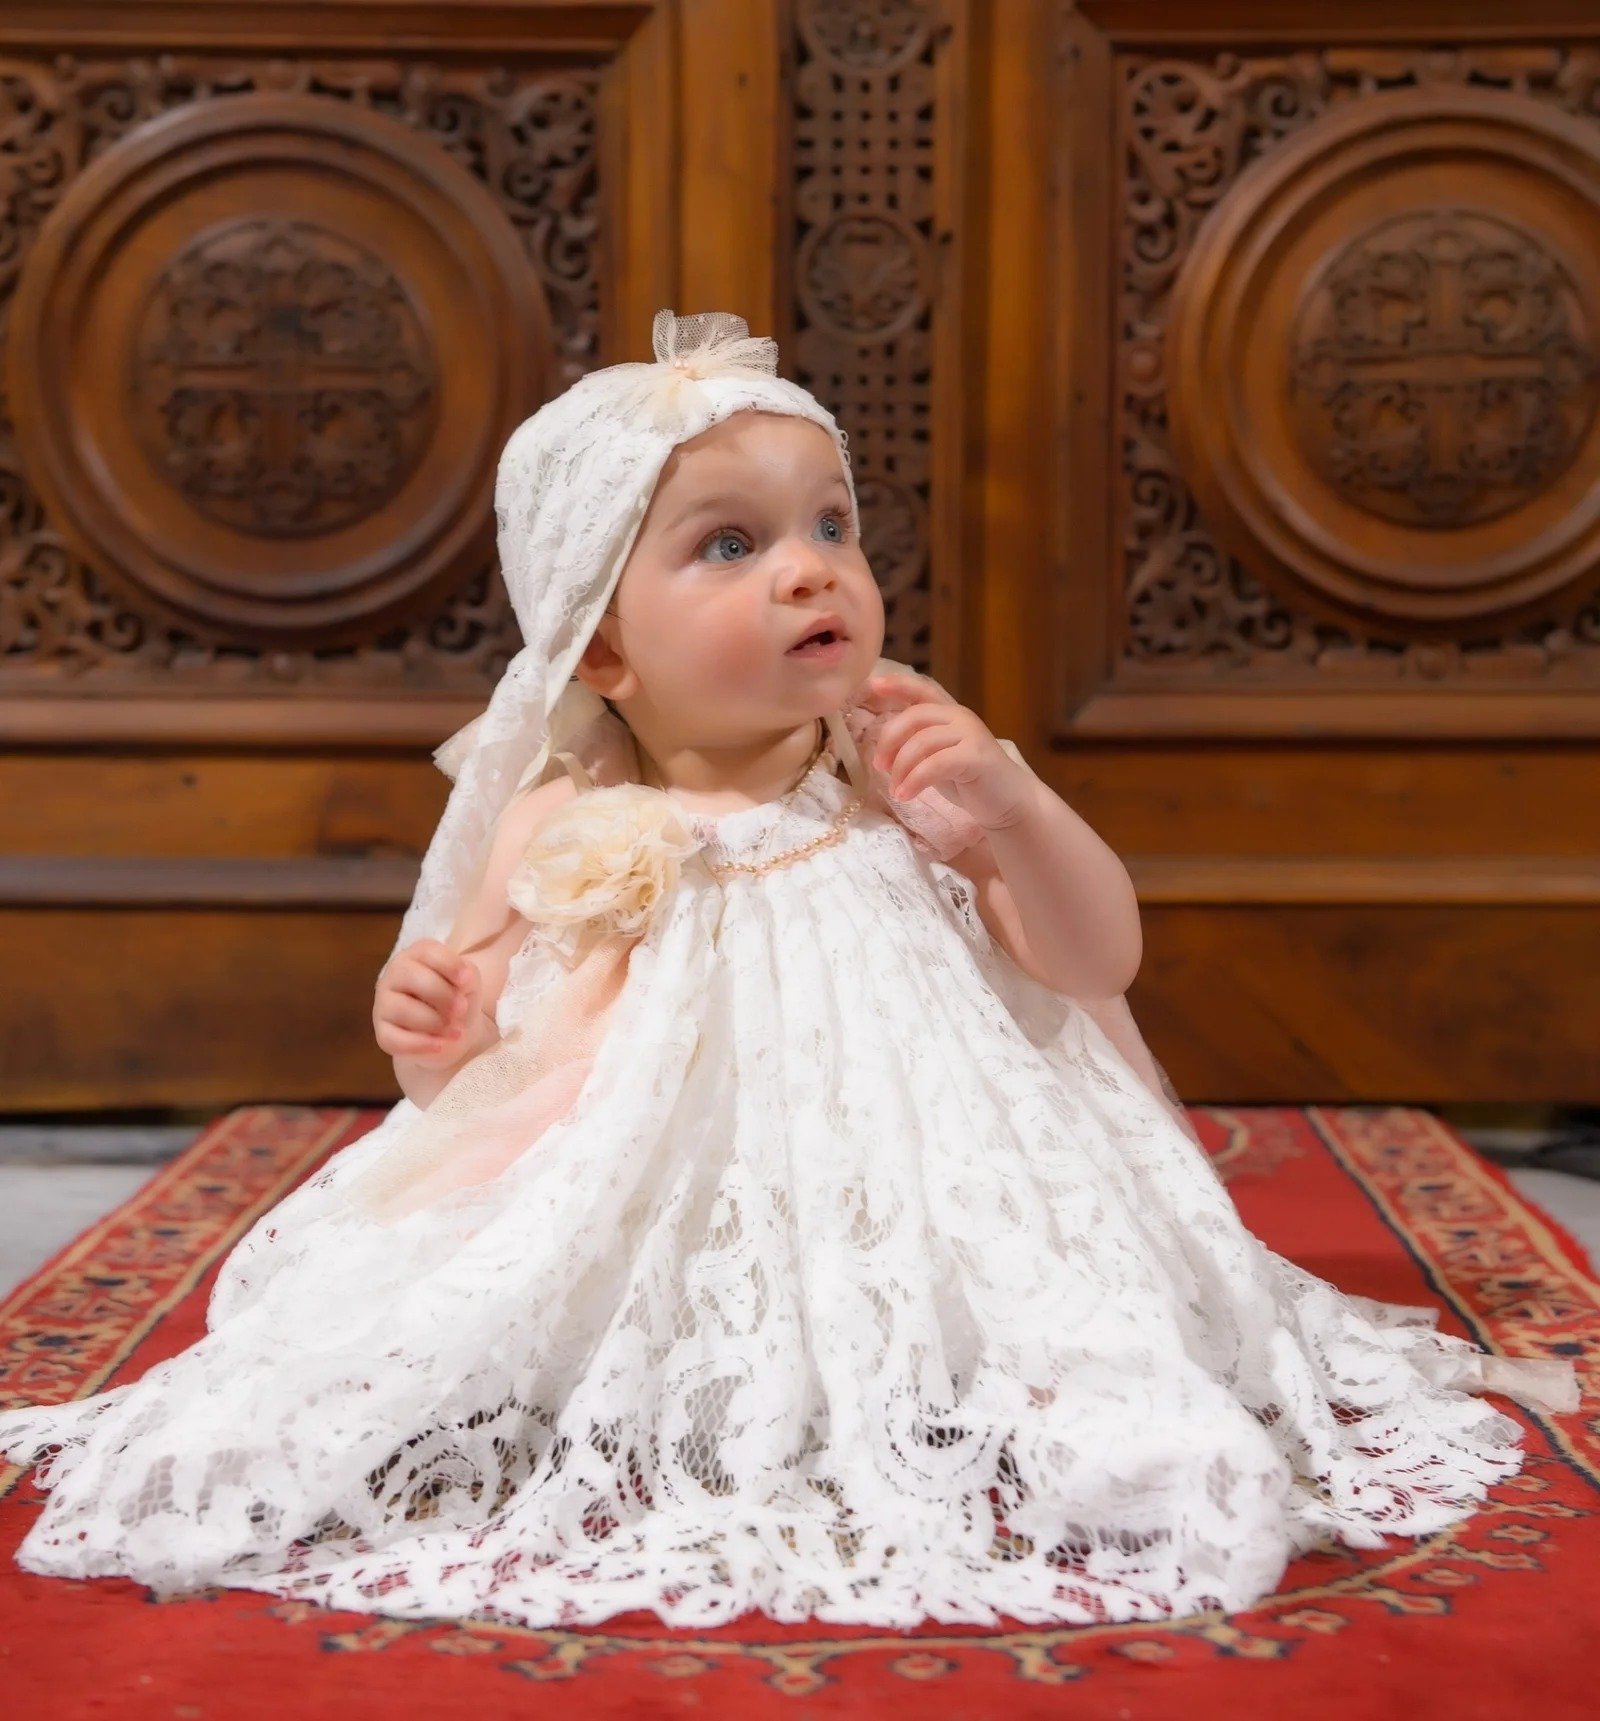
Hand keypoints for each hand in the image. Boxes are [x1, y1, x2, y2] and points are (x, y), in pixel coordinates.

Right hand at [373, 939, 480, 1066]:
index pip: (427, 952)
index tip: (467, 980)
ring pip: (402, 1009)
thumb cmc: (459, 997)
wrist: (454, 1031)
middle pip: (411, 976)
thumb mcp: (469, 981)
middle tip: (462, 1009)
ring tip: (455, 1030)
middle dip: (442, 995)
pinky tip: (440, 1045)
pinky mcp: (383, 1032)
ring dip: (434, 1021)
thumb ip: (467, 976)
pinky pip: (395, 1039)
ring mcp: (384, 1003)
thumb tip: (462, 984)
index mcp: (417, 955)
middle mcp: (395, 974)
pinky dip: (421, 1044)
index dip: (449, 965)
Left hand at [859, 671, 1032, 831]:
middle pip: (914, 716)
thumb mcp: (938, 758)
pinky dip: (915, 780)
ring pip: (922, 742)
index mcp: (950, 714)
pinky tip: (905, 795)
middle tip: (879, 766)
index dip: (897, 685)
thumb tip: (883, 750)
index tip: (873, 685)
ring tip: (896, 790)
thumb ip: (919, 746)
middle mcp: (960, 717)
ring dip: (901, 768)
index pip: (921, 690)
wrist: (1008, 803)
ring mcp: (970, 734)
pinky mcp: (976, 756)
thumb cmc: (971, 781)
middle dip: (889, 741)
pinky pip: (935, 764)